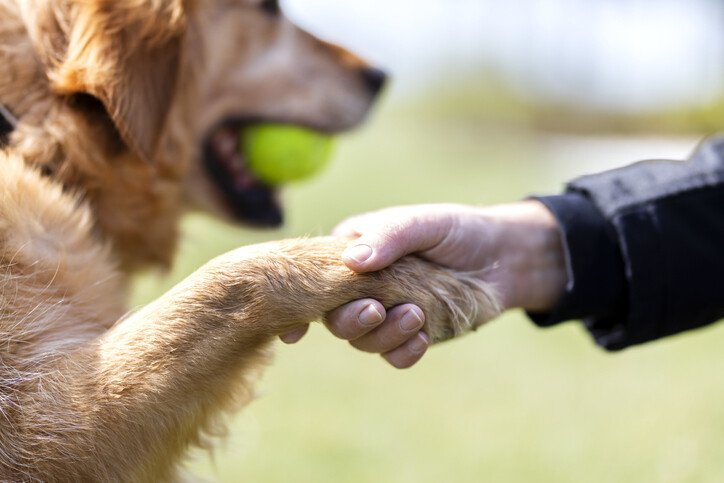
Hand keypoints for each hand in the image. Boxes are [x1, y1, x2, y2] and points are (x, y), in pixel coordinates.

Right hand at [281, 201, 566, 367]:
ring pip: (363, 340)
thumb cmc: (456, 231)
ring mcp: (386, 313)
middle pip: (335, 316)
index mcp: (352, 253)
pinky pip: (394, 356)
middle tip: (377, 309)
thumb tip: (352, 261)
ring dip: (386, 334)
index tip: (296, 324)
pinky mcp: (410, 336)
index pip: (315, 277)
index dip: (301, 300)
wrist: (503, 259)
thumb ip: (388, 237)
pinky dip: (405, 351)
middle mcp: (362, 287)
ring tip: (417, 315)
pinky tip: (424, 336)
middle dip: (352, 320)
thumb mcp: (422, 224)